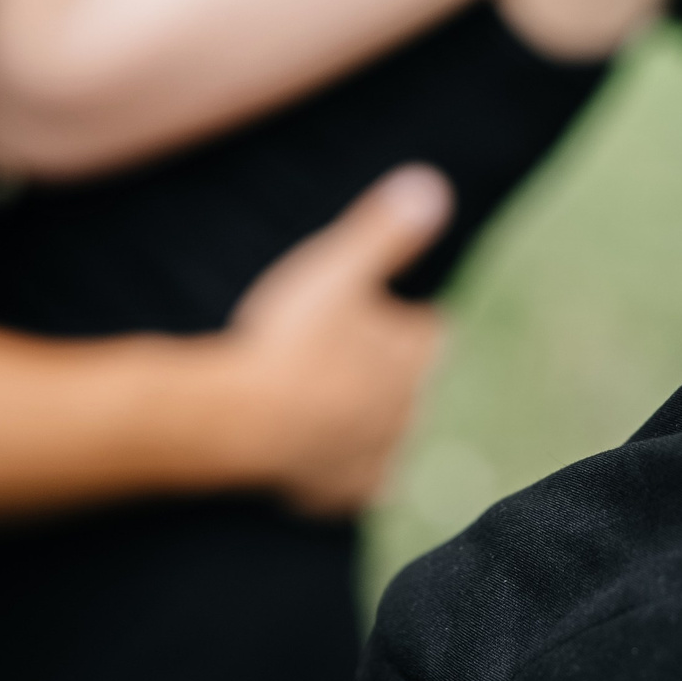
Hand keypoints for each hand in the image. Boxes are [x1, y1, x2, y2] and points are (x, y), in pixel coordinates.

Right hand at [222, 166, 452, 516]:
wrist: (238, 422)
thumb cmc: (290, 340)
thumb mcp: (338, 268)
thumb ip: (387, 231)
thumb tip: (433, 187)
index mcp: (424, 357)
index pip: (443, 336)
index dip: (421, 323)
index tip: (405, 317)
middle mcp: (417, 412)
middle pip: (430, 391)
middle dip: (410, 376)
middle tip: (374, 361)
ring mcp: (384, 457)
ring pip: (404, 438)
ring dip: (388, 423)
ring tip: (360, 408)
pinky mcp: (351, 493)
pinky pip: (370, 483)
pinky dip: (358, 470)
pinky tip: (342, 457)